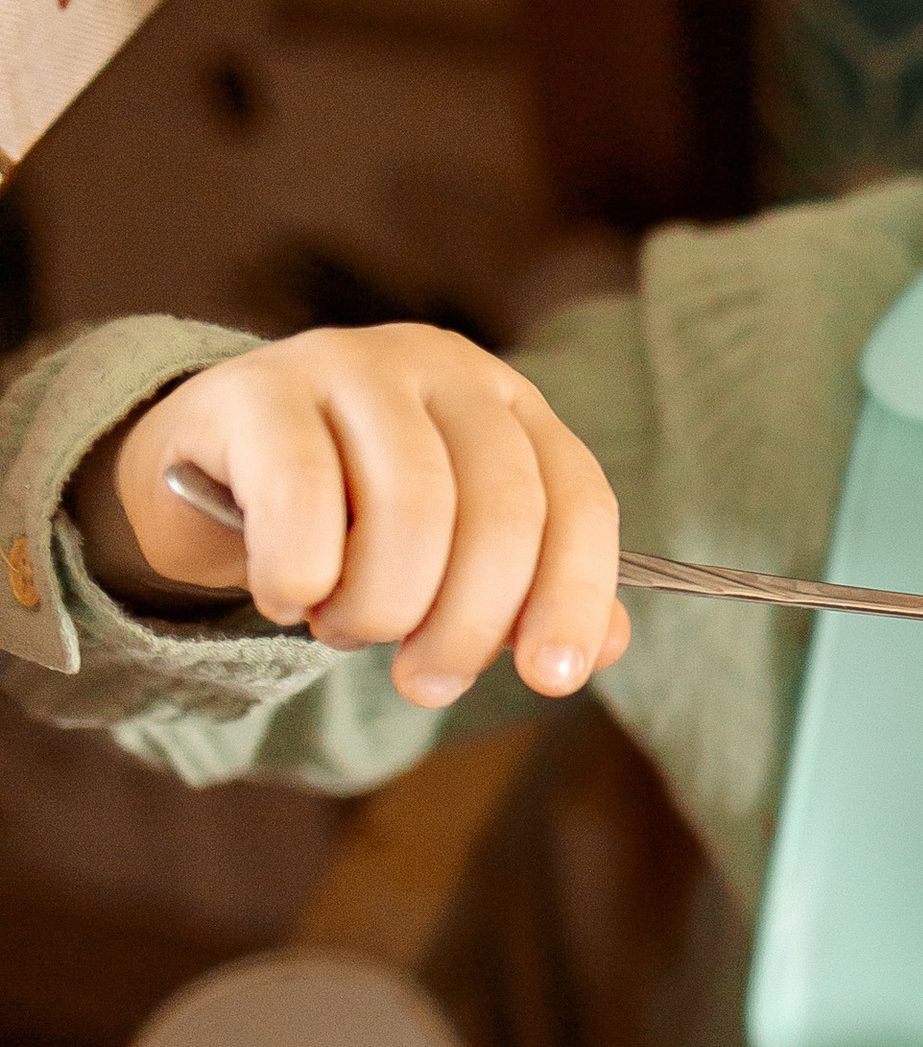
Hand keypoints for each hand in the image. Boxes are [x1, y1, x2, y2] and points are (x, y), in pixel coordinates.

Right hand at [80, 327, 629, 711]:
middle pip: (501, 508)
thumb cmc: (345, 524)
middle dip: (470, 621)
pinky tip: (287, 597)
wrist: (204, 474)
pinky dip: (301, 576)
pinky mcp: (260, 388)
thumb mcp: (445, 560)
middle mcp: (442, 369)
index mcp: (507, 406)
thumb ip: (524, 597)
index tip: (553, 677)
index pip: (577, 497)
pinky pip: (302, 498)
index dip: (574, 592)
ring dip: (381, 605)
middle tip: (427, 681)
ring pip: (411, 506)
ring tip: (345, 629)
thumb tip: (596, 650)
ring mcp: (351, 365)